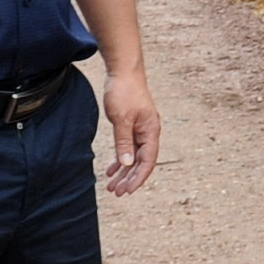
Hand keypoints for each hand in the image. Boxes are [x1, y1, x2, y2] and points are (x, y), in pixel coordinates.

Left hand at [101, 67, 161, 197]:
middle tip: (117, 192)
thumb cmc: (124, 92)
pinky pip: (128, 148)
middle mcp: (148, 133)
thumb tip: (127, 164)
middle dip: (130, 179)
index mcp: (151, 131)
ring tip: (112, 186)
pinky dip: (120, 159)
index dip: (138, 178)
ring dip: (124, 172)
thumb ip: (124, 142)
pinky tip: (112, 170)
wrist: (123, 71)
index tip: (128, 191)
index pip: (148, 161)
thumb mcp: (121, 118)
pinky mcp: (131, 126)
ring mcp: (140, 130)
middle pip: (141, 162)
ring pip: (133, 157)